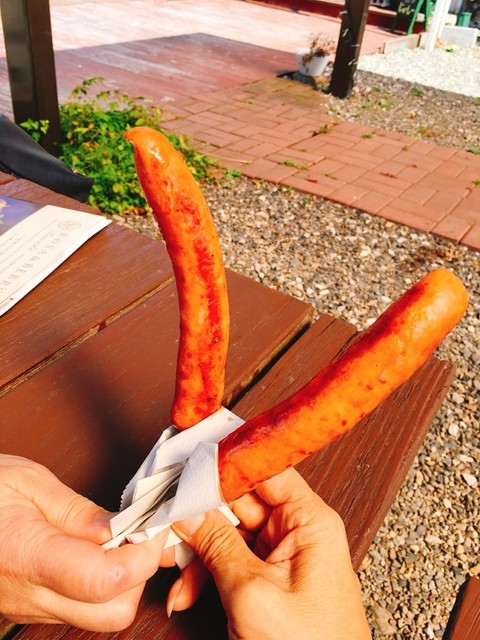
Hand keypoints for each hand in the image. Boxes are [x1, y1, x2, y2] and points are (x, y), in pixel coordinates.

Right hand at [0, 454, 165, 630]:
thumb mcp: (27, 482)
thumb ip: (78, 511)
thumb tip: (122, 529)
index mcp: (27, 555)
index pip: (104, 580)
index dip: (142, 557)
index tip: (151, 528)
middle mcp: (28, 594)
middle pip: (113, 613)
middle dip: (140, 575)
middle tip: (140, 533)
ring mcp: (28, 607)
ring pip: (100, 616)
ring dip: (124, 580)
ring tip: (120, 537)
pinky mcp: (29, 608)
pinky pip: (80, 609)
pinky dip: (102, 584)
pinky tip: (98, 550)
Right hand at [169, 467, 370, 639]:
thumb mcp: (253, 595)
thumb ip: (217, 545)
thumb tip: (188, 510)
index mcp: (309, 521)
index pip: (264, 469)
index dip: (226, 462)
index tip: (190, 461)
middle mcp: (297, 531)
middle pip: (239, 501)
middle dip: (199, 514)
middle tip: (166, 520)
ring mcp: (282, 555)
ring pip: (228, 532)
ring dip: (197, 550)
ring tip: (172, 567)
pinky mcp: (269, 578)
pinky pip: (230, 559)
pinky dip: (205, 573)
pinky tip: (187, 591)